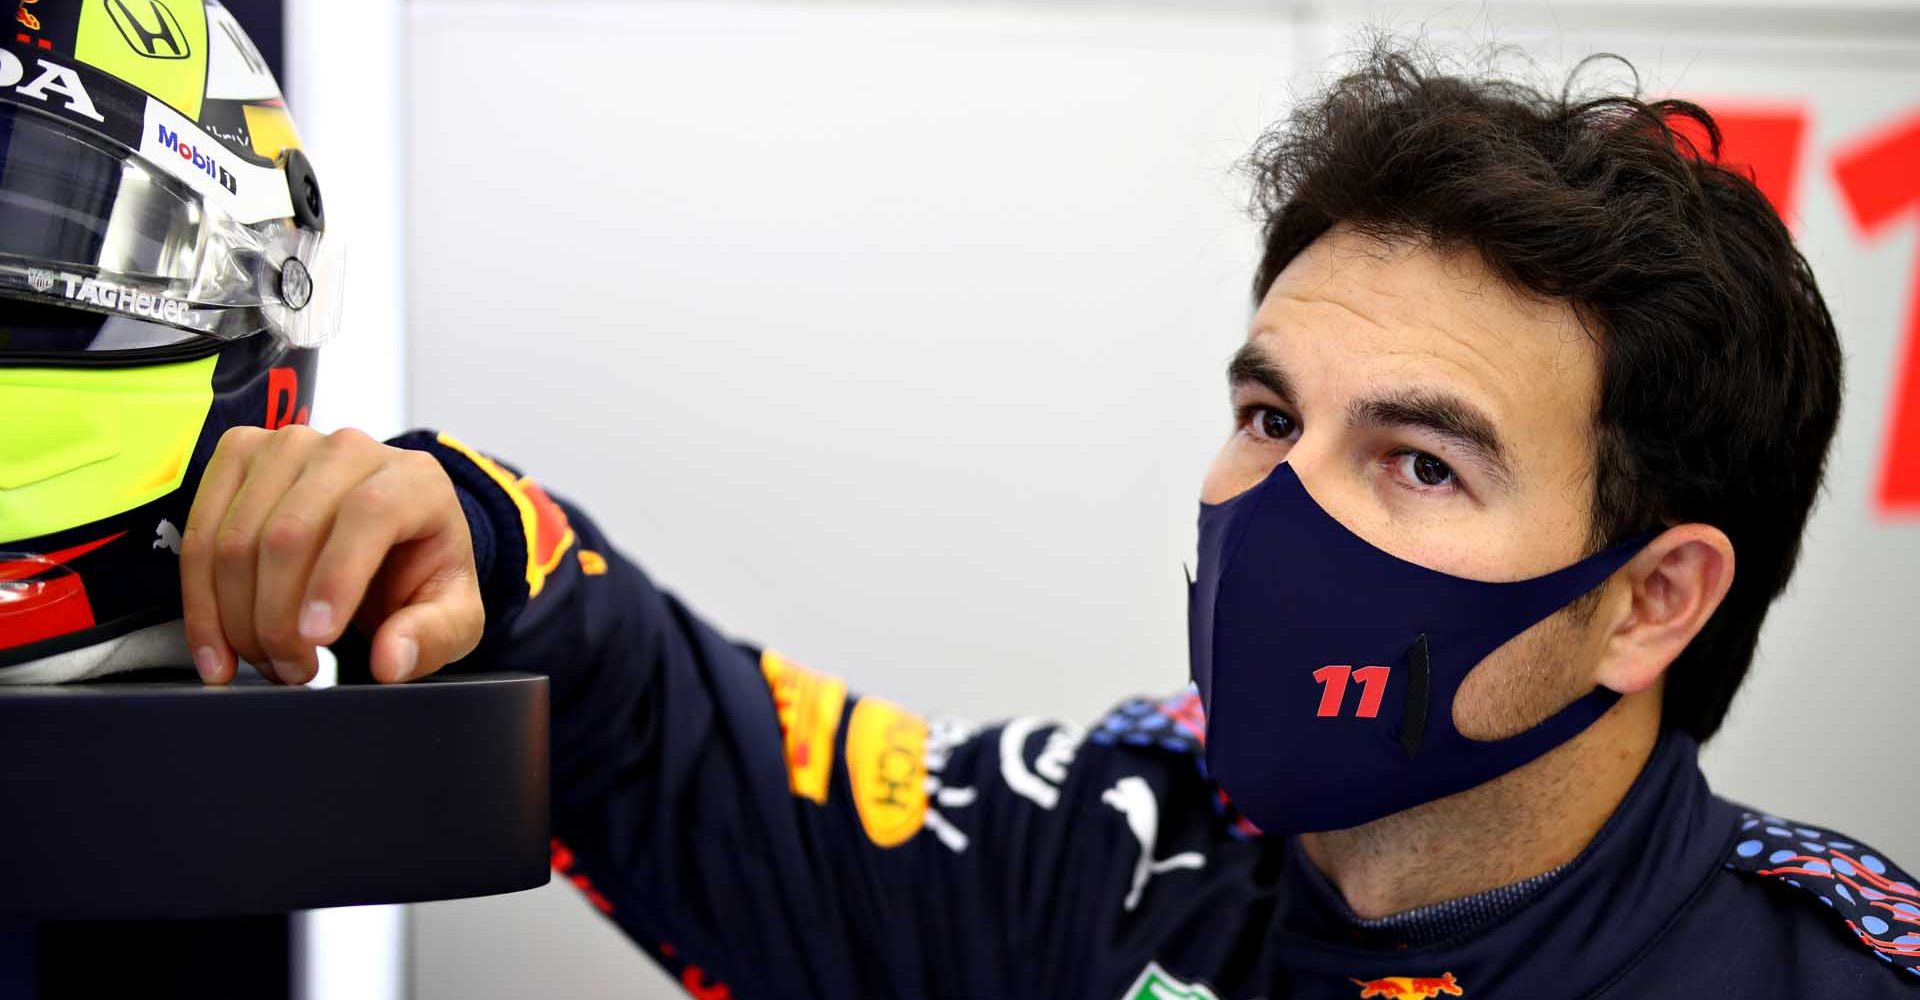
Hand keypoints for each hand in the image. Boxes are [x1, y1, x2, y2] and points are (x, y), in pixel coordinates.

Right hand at [180, 426, 484, 684]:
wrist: (385, 539)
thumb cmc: (418, 573)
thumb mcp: (452, 614)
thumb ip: (432, 636)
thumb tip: (390, 659)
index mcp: (416, 480)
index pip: (370, 514)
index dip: (337, 577)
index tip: (317, 639)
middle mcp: (351, 450)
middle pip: (292, 531)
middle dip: (278, 619)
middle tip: (292, 672)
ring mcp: (289, 444)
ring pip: (238, 536)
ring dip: (238, 617)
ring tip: (266, 662)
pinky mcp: (240, 453)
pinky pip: (201, 529)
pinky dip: (200, 599)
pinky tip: (216, 647)